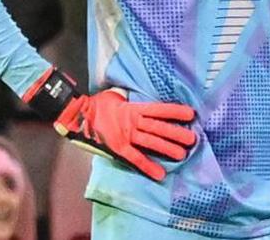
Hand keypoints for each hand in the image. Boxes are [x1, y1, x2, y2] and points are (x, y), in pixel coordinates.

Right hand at [24, 68, 195, 180]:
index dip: (174, 111)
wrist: (76, 115)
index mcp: (132, 108)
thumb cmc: (95, 105)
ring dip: (166, 148)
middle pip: (158, 127)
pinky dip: (147, 167)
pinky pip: (135, 158)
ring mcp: (125, 135)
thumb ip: (126, 98)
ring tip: (182, 155)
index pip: (158, 109)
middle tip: (193, 138)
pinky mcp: (118, 147)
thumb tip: (132, 95)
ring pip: (150, 142)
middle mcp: (132, 122)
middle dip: (175, 132)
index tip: (190, 113)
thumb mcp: (113, 96)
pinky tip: (160, 174)